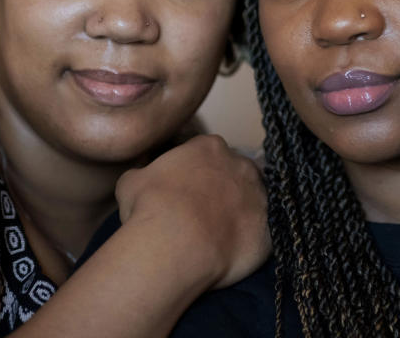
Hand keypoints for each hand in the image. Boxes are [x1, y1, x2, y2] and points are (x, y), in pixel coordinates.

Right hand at [115, 134, 269, 288]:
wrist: (175, 244)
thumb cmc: (150, 207)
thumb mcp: (131, 181)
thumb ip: (145, 173)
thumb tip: (143, 176)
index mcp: (210, 147)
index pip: (208, 153)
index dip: (198, 173)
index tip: (187, 190)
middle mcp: (240, 165)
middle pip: (236, 174)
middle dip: (224, 189)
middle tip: (203, 213)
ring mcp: (259, 196)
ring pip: (252, 202)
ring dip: (240, 214)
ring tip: (218, 235)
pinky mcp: (267, 229)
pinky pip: (261, 234)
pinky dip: (248, 242)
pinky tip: (230, 253)